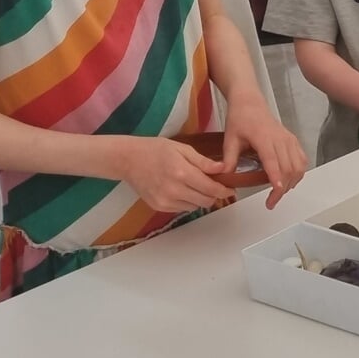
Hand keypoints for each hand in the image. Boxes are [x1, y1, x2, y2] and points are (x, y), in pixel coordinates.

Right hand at [118, 137, 234, 213]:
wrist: (128, 159)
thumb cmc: (155, 150)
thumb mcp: (182, 149)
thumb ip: (203, 162)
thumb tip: (223, 169)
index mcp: (182, 173)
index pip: (211, 189)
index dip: (224, 190)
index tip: (230, 188)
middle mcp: (174, 190)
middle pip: (205, 201)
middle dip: (214, 195)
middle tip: (215, 186)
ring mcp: (165, 201)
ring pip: (195, 207)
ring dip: (200, 198)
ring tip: (195, 185)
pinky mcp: (159, 207)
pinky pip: (182, 209)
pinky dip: (187, 201)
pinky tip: (182, 189)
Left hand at [220, 111, 307, 209]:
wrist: (250, 102)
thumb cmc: (240, 118)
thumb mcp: (230, 138)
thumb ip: (228, 159)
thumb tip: (225, 177)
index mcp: (264, 138)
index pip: (273, 162)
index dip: (276, 179)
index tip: (275, 193)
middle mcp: (280, 139)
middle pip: (288, 168)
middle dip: (282, 189)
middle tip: (271, 202)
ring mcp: (289, 140)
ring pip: (298, 166)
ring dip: (291, 182)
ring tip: (278, 192)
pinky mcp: (293, 141)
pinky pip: (302, 160)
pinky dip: (298, 173)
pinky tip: (289, 180)